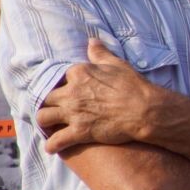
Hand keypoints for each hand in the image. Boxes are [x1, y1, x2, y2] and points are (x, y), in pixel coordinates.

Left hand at [38, 39, 159, 152]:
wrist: (145, 110)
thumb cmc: (134, 86)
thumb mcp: (117, 64)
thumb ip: (100, 53)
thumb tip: (92, 41)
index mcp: (79, 73)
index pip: (58, 78)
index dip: (59, 86)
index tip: (62, 91)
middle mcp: (71, 92)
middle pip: (45, 98)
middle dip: (46, 104)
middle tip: (51, 109)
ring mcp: (73, 113)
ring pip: (43, 117)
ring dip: (44, 122)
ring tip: (48, 126)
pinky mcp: (79, 131)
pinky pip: (56, 141)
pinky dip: (52, 145)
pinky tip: (52, 148)